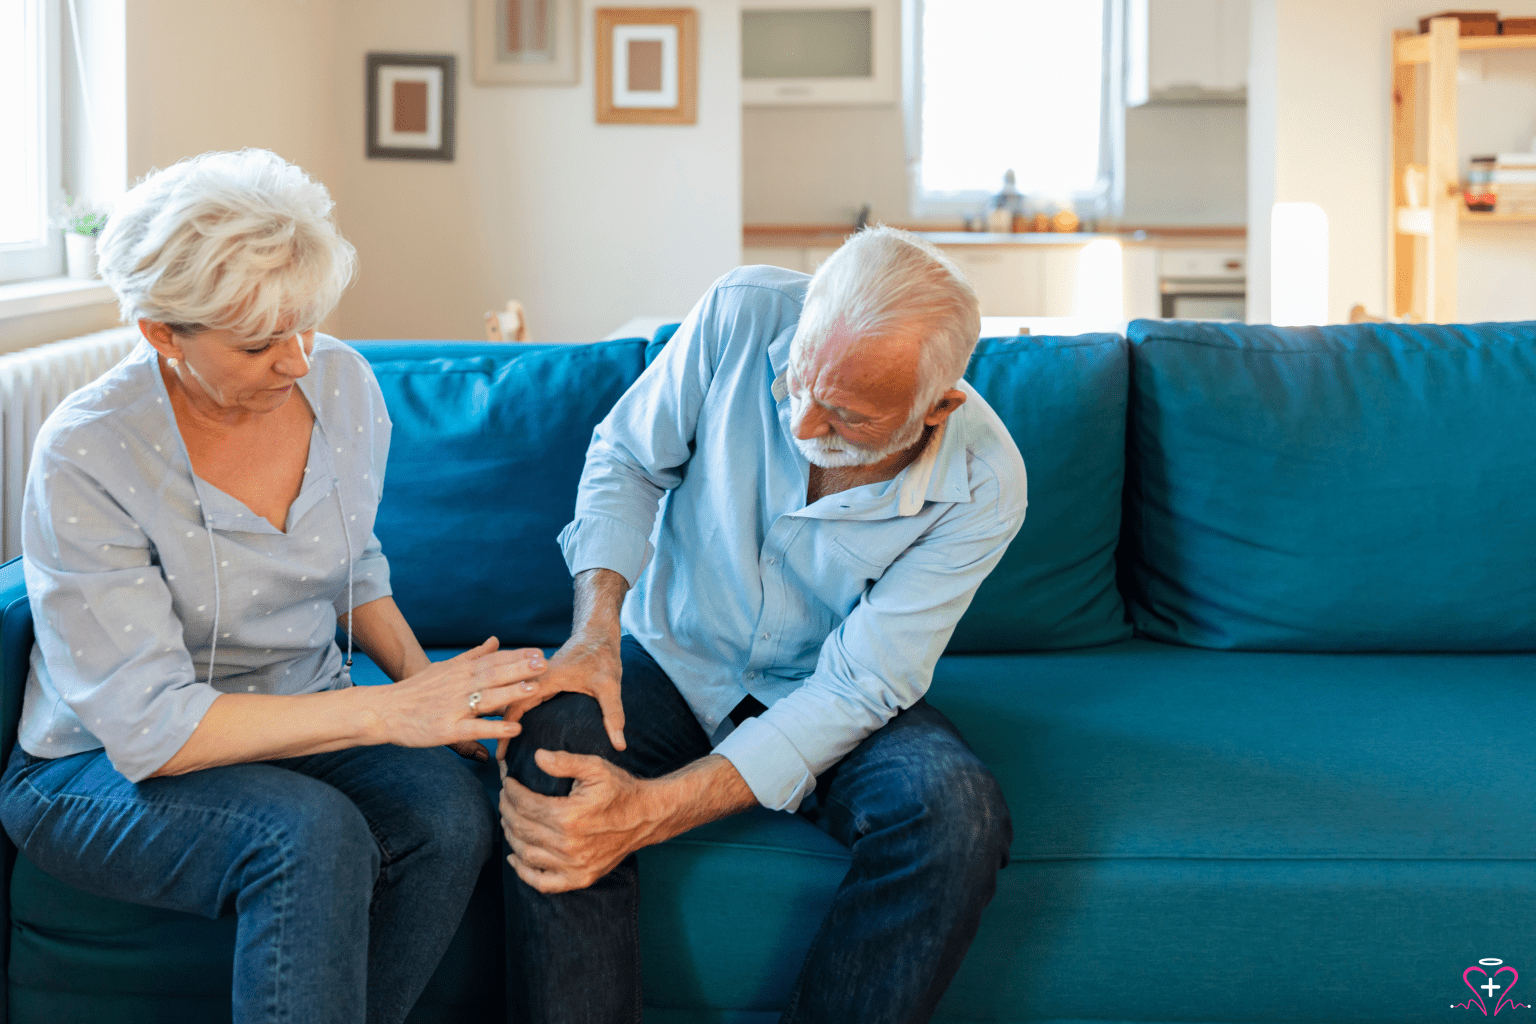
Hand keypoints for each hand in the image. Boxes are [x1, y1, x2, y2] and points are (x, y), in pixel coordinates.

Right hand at [367, 637, 550, 749]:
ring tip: (534, 689)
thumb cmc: (417, 690)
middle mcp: (459, 685)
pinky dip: (495, 728)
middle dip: (520, 668)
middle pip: (493, 674)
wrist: (383, 710)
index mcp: (460, 670)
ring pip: (486, 698)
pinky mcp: (447, 729)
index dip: (517, 656)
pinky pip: (475, 728)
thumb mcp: (445, 668)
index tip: (539, 652)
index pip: (493, 659)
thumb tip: (495, 640)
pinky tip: (514, 729)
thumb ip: (473, 656)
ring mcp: (453, 707)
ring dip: (511, 693)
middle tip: (545, 664)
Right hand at [494, 636, 625, 761]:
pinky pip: (526, 698)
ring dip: (509, 721)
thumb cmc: (602, 655)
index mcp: (546, 678)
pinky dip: (520, 713)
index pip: (517, 706)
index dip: (507, 730)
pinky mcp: (544, 680)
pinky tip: (523, 730)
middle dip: (503, 730)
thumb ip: (613, 714)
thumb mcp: (610, 685)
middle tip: (501, 759)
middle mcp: (537, 678)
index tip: (503, 754)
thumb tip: (619, 745)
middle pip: (511, 705)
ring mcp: (539, 678)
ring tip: (508, 749)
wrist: (598, 632)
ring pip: (516, 701)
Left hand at [500, 748, 657, 892]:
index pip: (525, 805)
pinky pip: (542, 883)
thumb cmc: (620, 789)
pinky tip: (515, 857)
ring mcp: (574, 866)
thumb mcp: (596, 767)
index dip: (511, 792)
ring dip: (511, 836)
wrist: (647, 816)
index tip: (508, 782)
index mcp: (569, 817)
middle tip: (505, 797)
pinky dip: (523, 872)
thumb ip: (565, 761)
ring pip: (526, 854)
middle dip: (507, 810)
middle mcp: (568, 845)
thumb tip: (537, 756)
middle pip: (521, 828)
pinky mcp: (579, 878)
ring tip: (509, 819)